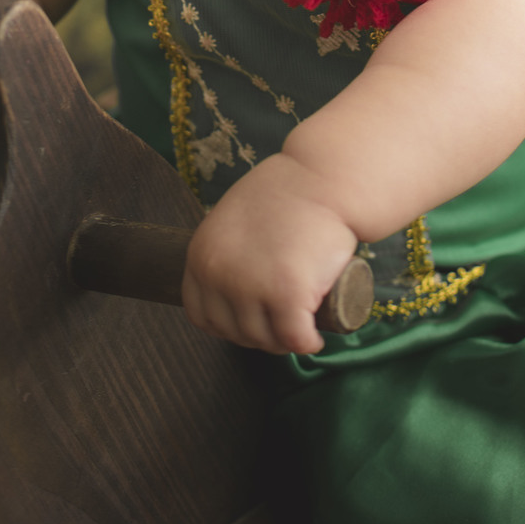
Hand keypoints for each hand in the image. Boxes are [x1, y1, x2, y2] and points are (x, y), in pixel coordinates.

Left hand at [182, 153, 357, 356]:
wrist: (323, 178)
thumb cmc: (287, 192)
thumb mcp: (235, 217)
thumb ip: (226, 247)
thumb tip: (228, 280)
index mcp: (202, 255)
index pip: (201, 314)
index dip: (226, 325)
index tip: (248, 322)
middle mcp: (220, 274)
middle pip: (234, 331)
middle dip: (258, 336)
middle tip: (280, 326)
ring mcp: (252, 285)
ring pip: (265, 339)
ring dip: (282, 343)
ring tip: (296, 330)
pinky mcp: (288, 293)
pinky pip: (294, 338)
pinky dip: (306, 344)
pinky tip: (314, 339)